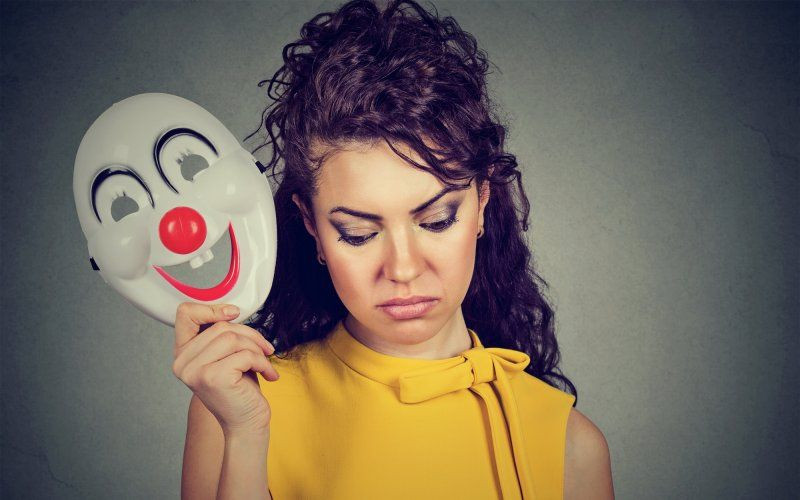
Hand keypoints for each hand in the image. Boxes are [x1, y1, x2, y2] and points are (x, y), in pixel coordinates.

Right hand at [171, 302, 278, 434]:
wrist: (246, 424)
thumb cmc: (240, 388)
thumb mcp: (227, 356)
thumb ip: (221, 335)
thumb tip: (231, 310)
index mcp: (183, 354)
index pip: (185, 314)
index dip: (211, 308)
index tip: (234, 313)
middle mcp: (182, 363)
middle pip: (220, 327)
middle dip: (250, 335)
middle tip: (265, 350)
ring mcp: (195, 371)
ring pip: (233, 338)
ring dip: (257, 349)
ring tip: (265, 362)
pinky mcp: (213, 378)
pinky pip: (245, 355)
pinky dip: (262, 362)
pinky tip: (268, 374)